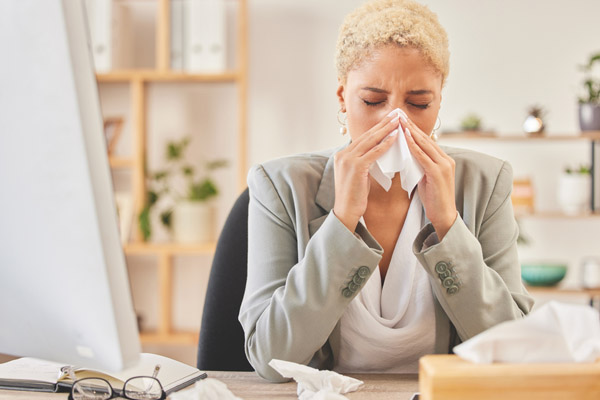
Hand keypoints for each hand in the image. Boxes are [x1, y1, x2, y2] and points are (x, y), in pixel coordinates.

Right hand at [333, 112, 399, 231]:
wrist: (346, 212)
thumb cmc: (354, 196)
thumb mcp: (359, 175)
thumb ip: (365, 162)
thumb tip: (377, 153)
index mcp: (342, 155)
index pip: (363, 138)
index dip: (377, 128)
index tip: (389, 120)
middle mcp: (343, 155)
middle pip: (367, 136)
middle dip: (383, 124)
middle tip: (396, 114)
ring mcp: (348, 160)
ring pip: (370, 141)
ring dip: (386, 130)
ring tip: (398, 121)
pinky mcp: (356, 168)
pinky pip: (373, 153)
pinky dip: (385, 144)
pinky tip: (395, 138)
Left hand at [402, 117, 456, 239]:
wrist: (444, 216)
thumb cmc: (433, 199)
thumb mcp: (425, 178)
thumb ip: (420, 166)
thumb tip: (408, 156)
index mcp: (443, 160)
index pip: (426, 141)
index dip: (414, 129)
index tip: (402, 119)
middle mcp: (445, 159)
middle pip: (426, 138)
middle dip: (411, 125)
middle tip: (399, 114)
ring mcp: (443, 165)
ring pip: (425, 144)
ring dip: (411, 132)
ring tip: (399, 121)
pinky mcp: (438, 173)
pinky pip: (423, 156)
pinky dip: (413, 145)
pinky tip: (404, 137)